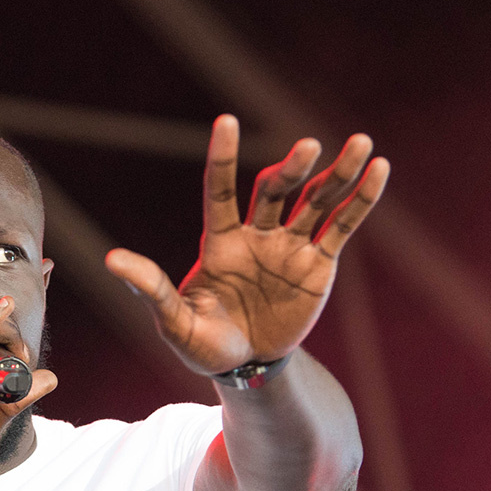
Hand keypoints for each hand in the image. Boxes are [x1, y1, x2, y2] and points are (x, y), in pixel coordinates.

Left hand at [105, 114, 389, 374]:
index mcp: (219, 242)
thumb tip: (112, 260)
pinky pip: (343, 227)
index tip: (227, 121)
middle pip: (275, 191)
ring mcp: (290, 247)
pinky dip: (361, 200)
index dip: (224, 158)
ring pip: (316, 201)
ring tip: (360, 144)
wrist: (246, 368)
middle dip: (291, 169)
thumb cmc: (203, 345)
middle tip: (308, 148)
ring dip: (337, 173)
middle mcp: (256, 235)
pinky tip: (378, 170)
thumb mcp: (174, 322)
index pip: (221, 191)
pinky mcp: (319, 264)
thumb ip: (150, 289)